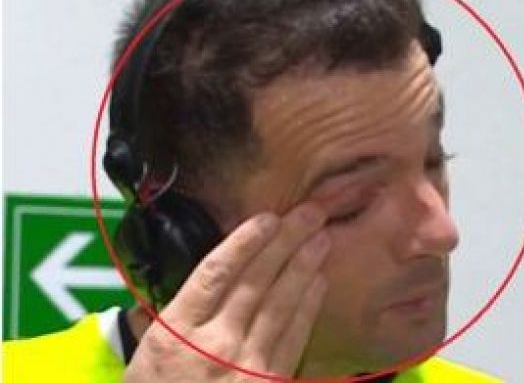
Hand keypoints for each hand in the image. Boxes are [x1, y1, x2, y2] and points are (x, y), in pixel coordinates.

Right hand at [124, 203, 330, 381]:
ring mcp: (245, 367)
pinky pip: (292, 339)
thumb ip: (168, 318)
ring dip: (303, 268)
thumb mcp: (146, 359)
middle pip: (254, 281)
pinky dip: (307, 307)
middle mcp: (212, 345)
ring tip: (321, 238)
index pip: (215, 273)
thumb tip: (197, 284)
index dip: (245, 241)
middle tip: (309, 213)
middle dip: (284, 243)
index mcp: (176, 333)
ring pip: (279, 305)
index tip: (267, 218)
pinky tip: (318, 283)